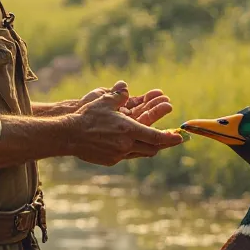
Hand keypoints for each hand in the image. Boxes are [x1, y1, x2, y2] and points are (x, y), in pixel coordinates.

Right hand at [68, 83, 182, 166]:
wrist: (69, 135)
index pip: (156, 137)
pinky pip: (128, 156)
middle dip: (163, 144)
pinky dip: (133, 150)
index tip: (180, 137)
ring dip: (149, 147)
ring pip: (141, 153)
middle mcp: (126, 145)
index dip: (170, 138)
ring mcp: (118, 155)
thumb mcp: (104, 101)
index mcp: (128, 130)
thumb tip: (127, 88)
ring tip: (154, 141)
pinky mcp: (110, 161)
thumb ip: (119, 95)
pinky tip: (132, 144)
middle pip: (152, 148)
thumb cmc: (87, 117)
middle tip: (171, 139)